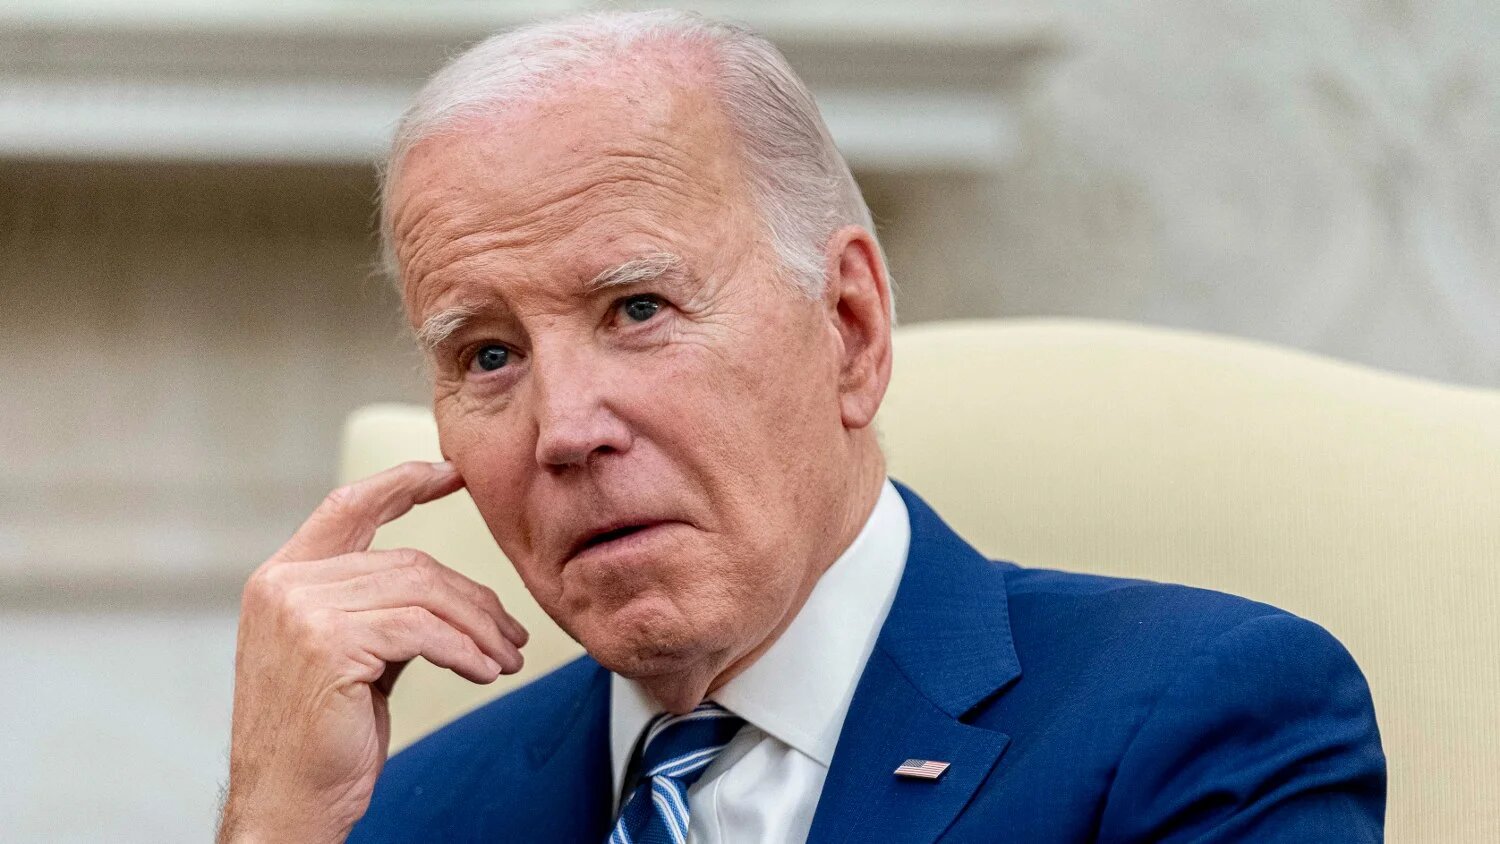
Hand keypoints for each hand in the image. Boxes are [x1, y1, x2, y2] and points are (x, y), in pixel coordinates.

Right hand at [218, 461, 527, 842]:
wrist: (286, 804)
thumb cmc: (320, 739)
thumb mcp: (346, 655)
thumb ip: (376, 610)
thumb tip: (444, 591)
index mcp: (282, 577)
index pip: (349, 506)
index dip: (403, 482)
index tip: (453, 472)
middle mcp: (285, 584)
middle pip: (407, 561)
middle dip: (471, 596)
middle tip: (512, 632)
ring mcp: (302, 611)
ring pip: (422, 593)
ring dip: (478, 626)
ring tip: (506, 657)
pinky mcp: (329, 645)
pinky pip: (423, 632)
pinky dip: (465, 650)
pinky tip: (484, 671)